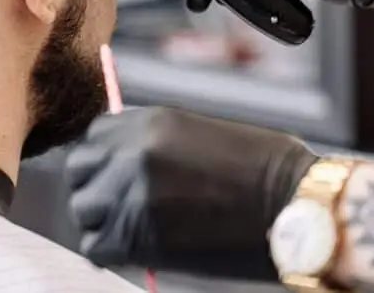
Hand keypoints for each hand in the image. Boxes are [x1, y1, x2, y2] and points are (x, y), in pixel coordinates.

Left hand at [65, 107, 317, 280]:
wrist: (294, 205)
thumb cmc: (264, 170)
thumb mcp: (200, 134)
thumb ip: (154, 143)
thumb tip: (120, 164)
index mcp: (149, 121)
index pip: (94, 136)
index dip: (103, 159)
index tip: (115, 176)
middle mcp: (133, 151)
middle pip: (79, 170)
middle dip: (95, 187)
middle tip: (119, 207)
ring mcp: (131, 192)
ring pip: (83, 209)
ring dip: (101, 221)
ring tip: (131, 230)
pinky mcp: (138, 235)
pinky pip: (96, 246)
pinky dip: (110, 252)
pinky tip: (135, 250)